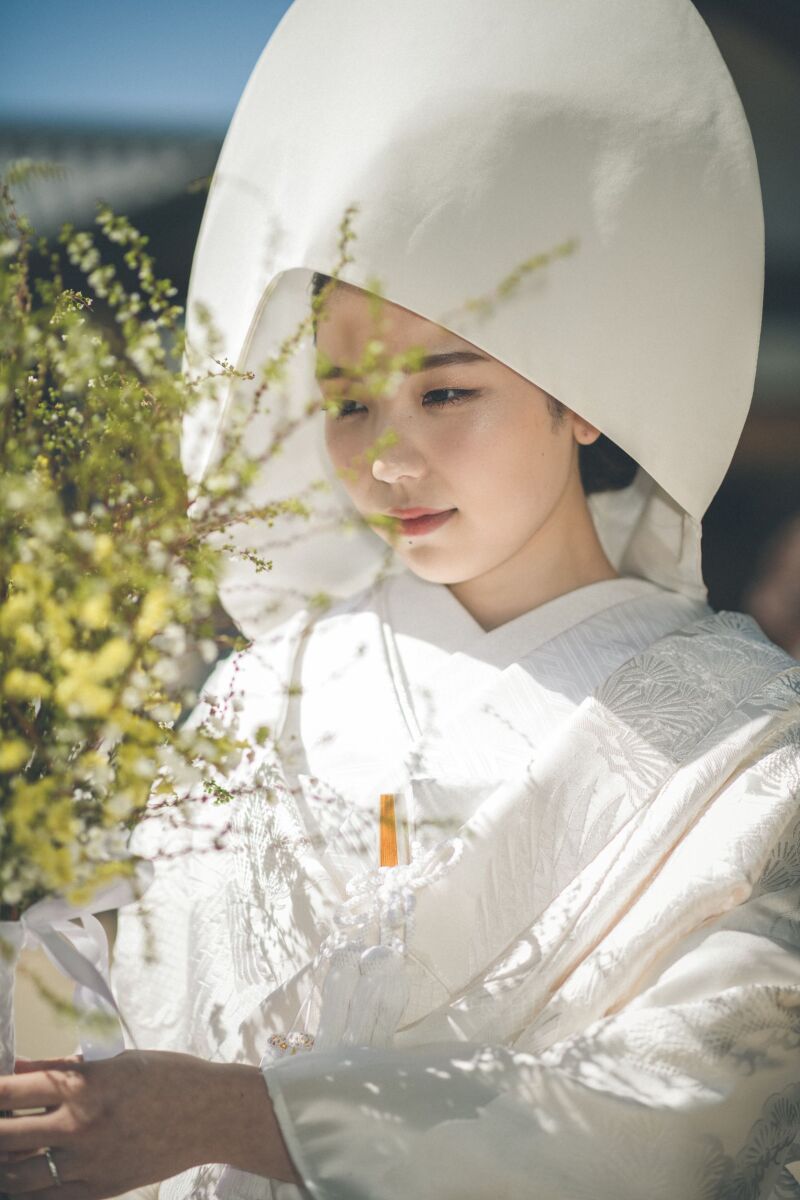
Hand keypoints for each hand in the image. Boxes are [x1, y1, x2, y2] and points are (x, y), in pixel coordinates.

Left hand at [0, 1050, 301, 1199]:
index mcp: (85, 1086)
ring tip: (7, 1154)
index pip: (12, 1092)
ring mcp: (88, 1164)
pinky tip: (23, 1180)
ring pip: (21, 1176)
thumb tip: (18, 1068)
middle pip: (8, 1138)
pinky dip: (28, 1190)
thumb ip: (63, 1067)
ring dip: (6, 1165)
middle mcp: (81, 1127)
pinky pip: (48, 1199)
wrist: (210, 1114)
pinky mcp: (99, 1190)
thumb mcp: (116, 1060)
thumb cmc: (167, 1077)